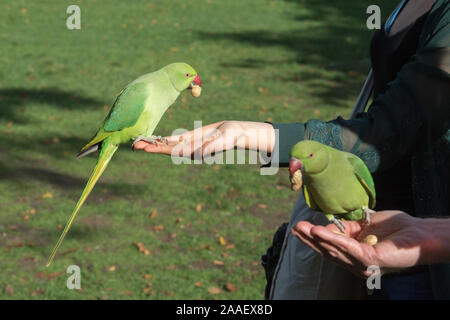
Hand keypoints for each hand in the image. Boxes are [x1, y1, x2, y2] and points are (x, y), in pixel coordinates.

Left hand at [133, 120, 274, 158]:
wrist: (235, 133)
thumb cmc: (231, 137)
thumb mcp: (223, 141)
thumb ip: (212, 147)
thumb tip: (200, 153)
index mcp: (194, 152)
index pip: (173, 150)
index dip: (159, 148)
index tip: (146, 148)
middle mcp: (188, 150)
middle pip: (166, 148)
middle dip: (151, 146)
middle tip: (134, 145)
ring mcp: (188, 145)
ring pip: (167, 144)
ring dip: (153, 143)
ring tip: (138, 142)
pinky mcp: (189, 139)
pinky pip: (173, 139)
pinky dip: (162, 138)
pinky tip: (151, 138)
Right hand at [291, 211, 445, 276]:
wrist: (419, 232)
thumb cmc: (396, 228)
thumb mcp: (364, 224)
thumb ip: (346, 227)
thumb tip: (327, 226)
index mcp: (353, 254)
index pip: (329, 247)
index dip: (314, 238)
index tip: (299, 227)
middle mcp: (356, 262)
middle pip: (327, 251)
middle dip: (309, 239)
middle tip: (294, 228)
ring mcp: (362, 263)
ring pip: (334, 250)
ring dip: (316, 238)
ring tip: (302, 228)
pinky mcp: (369, 260)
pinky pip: (347, 247)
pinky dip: (331, 238)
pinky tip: (319, 231)